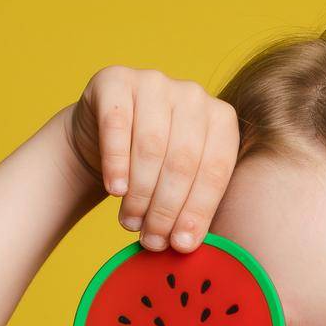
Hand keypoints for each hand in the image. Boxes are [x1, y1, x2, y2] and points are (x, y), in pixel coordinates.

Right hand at [67, 66, 239, 252]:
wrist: (104, 138)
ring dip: (141, 192)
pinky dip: (116, 163)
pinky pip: (117, 126)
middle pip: (184, 160)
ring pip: (151, 146)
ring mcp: (155, 82)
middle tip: (153, 240)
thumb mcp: (183, 182)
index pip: (216, 169)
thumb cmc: (154, 168)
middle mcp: (193, 94)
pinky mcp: (116, 80)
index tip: (183, 244)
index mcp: (221, 119)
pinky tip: (115, 190)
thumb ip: (194, 205)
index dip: (199, 210)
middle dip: (167, 208)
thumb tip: (188, 245)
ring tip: (131, 222)